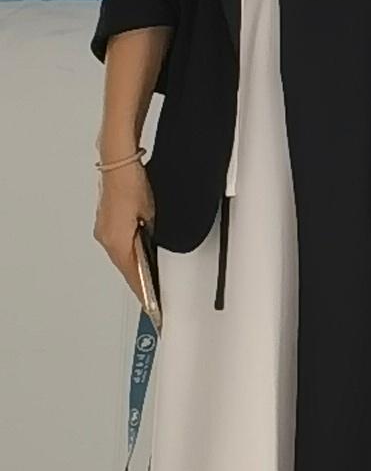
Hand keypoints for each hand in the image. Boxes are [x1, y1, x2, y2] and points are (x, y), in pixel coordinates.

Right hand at [93, 156, 155, 312]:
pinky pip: (123, 244)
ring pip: (125, 257)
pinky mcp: (109, 222)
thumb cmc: (134, 184)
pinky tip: (144, 254)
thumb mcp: (154, 214)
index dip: (145, 293)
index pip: (134, 276)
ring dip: (138, 267)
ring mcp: (106, 230)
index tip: (154, 307)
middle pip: (128, 268)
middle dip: (142, 282)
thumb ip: (158, 236)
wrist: (118, 162)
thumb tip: (164, 250)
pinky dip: (134, 253)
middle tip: (156, 298)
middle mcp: (108, 239)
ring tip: (152, 282)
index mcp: (117, 241)